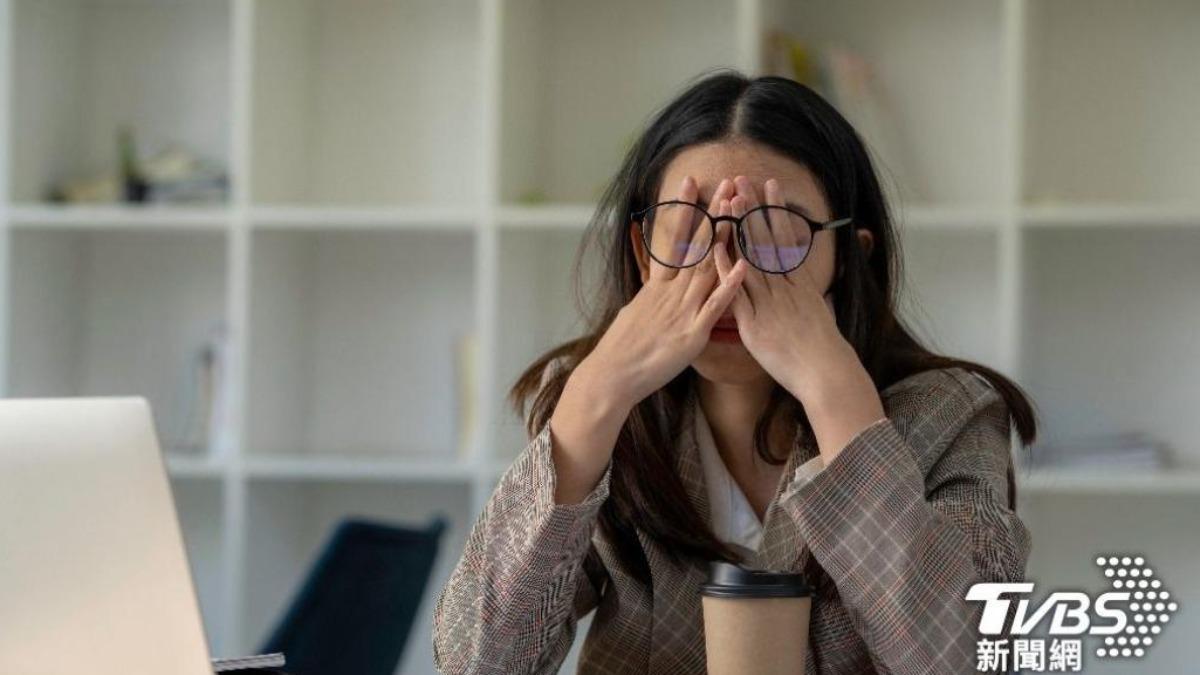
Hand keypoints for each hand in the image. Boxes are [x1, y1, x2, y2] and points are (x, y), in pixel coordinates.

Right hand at [580, 175, 748, 410]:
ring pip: (708, 267)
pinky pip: (715, 306)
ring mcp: (683, 310)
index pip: (674, 239)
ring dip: (726, 237)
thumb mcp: (636, 312)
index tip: (691, 182)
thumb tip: (655, 286)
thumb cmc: (622, 349)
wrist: (612, 376)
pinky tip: (743, 265)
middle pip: (697, 245)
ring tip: (739, 209)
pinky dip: (729, 285)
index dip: (684, 209)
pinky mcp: (692, 333)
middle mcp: (671, 292)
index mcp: (658, 286)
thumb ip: (652, 296)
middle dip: (713, 213)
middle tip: (726, 182)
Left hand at [714, 176, 884, 461]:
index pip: (785, 238)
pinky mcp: (754, 322)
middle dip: (754, 209)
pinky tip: (715, 248)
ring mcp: (769, 302)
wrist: (825, 373)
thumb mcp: (820, 313)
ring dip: (739, 228)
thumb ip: (809, 296)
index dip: (775, 212)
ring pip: (751, 258)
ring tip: (730, 200)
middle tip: (743, 179)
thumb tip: (808, 285)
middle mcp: (784, 287)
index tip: (769, 187)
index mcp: (800, 283)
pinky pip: (737, 291)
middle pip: (766, 240)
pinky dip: (726, 269)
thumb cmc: (824, 350)